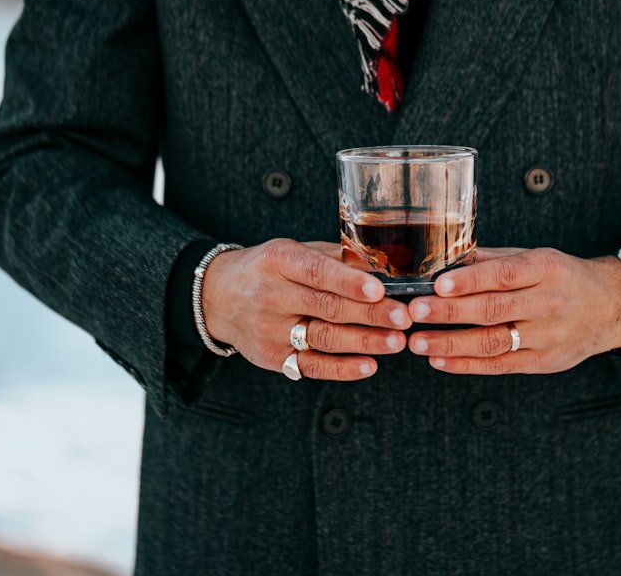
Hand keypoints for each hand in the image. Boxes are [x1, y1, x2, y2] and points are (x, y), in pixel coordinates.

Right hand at [201, 239, 412, 379]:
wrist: (216, 297)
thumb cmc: (267, 269)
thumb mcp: (294, 250)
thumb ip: (335, 257)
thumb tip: (382, 264)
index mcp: (279, 261)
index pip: (316, 272)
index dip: (349, 282)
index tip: (380, 289)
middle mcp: (272, 296)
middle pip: (326, 307)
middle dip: (370, 314)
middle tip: (404, 317)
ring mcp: (270, 330)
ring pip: (323, 339)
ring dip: (364, 342)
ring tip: (397, 341)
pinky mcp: (273, 358)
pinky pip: (311, 367)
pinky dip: (342, 369)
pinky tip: (369, 365)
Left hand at [406, 248, 620, 374]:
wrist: (610, 307)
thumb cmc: (564, 278)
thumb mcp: (536, 257)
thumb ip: (493, 259)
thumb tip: (447, 259)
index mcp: (546, 269)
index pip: (504, 275)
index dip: (470, 280)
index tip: (438, 284)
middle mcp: (548, 303)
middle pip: (493, 309)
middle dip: (449, 312)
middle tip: (415, 312)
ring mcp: (547, 336)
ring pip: (493, 342)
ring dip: (451, 344)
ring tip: (419, 342)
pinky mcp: (543, 362)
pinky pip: (499, 365)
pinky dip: (466, 365)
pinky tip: (439, 360)